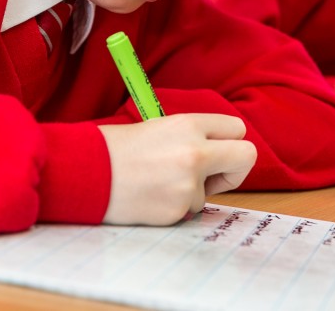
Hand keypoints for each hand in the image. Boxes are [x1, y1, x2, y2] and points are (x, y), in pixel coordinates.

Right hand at [99, 114, 256, 225]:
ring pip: (211, 191)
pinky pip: (189, 209)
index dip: (229, 142)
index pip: (237, 129)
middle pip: (247, 156)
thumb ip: (194, 137)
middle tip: (215, 175)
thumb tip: (222, 153)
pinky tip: (151, 196)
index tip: (219, 151)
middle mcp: (195, 151)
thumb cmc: (119, 149)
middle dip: (236, 169)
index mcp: (189, 124)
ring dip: (191, 191)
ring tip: (157, 182)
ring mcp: (189, 183)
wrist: (87, 173)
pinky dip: (174, 206)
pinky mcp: (179, 209)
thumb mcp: (161, 128)